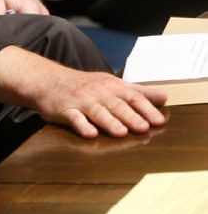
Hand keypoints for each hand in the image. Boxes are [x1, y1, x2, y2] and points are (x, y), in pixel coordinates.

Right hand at [0, 46, 166, 138]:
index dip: (145, 108)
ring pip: (97, 111)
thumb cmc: (85, 86)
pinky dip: (81, 125)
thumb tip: (163, 97)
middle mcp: (97, 92)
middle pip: (116, 105)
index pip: (131, 96)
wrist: (49, 81)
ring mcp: (81, 101)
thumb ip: (137, 92)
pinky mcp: (65, 110)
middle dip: (130, 116)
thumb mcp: (112, 84)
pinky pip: (74, 118)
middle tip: (144, 127)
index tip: (158, 120)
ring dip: (109, 121)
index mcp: (111, 86)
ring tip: (121, 132)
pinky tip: (89, 133)